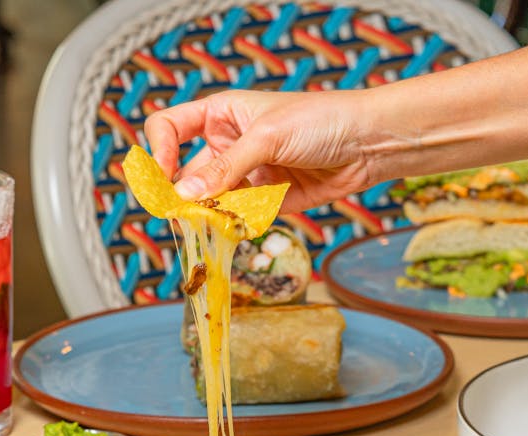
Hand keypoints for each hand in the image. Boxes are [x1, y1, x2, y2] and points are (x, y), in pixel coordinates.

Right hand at [144, 89, 379, 212]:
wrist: (368, 143)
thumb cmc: (321, 120)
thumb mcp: (267, 138)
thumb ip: (226, 168)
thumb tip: (184, 194)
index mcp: (220, 114)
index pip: (169, 128)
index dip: (159, 150)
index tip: (163, 174)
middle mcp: (228, 144)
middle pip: (186, 173)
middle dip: (183, 195)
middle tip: (181, 216)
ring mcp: (246, 174)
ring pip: (211, 201)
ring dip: (207, 215)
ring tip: (210, 226)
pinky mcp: (266, 200)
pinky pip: (238, 217)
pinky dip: (233, 226)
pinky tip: (236, 229)